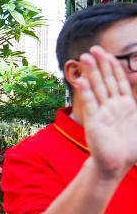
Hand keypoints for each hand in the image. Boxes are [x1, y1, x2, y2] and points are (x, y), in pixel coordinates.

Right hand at [77, 46, 136, 178]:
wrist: (118, 164)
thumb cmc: (132, 148)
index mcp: (126, 105)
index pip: (119, 80)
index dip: (114, 66)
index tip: (108, 54)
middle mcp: (113, 105)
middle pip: (106, 80)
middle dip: (100, 64)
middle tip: (93, 49)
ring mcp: (102, 112)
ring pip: (97, 87)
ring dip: (91, 72)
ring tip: (84, 57)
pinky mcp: (94, 121)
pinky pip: (90, 103)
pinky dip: (86, 91)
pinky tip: (82, 80)